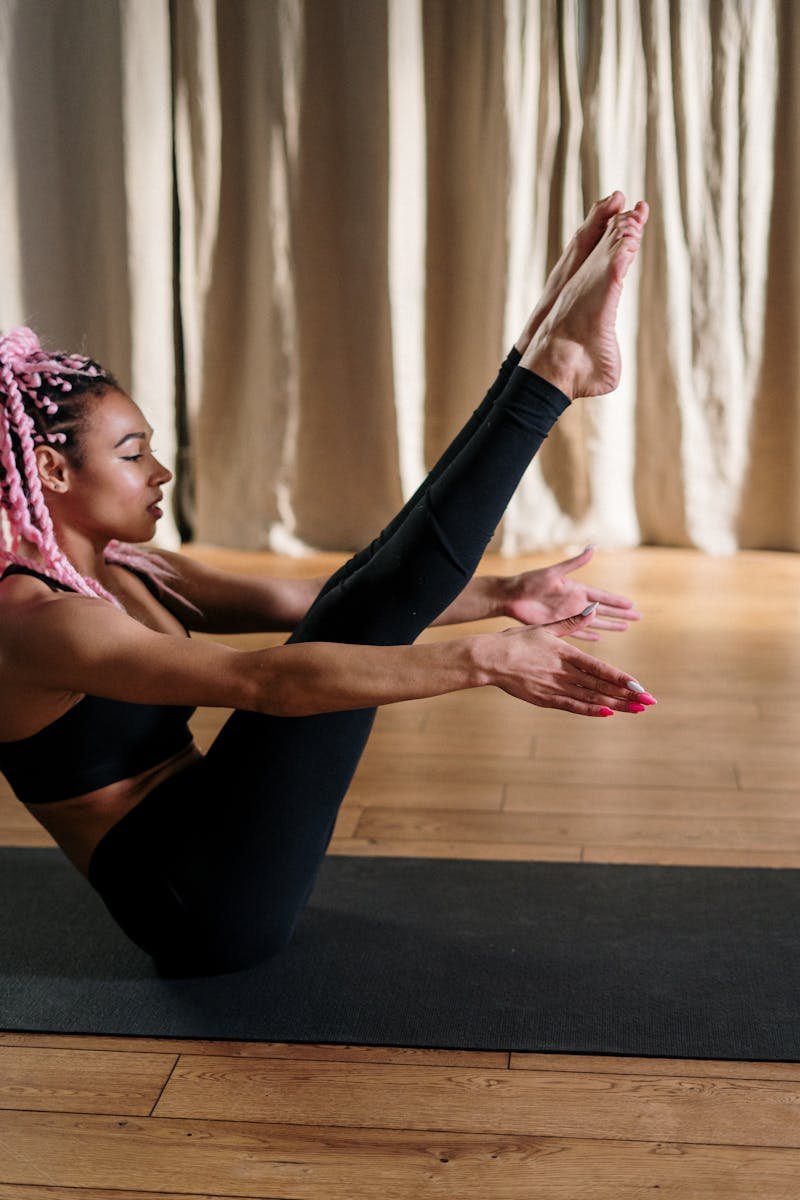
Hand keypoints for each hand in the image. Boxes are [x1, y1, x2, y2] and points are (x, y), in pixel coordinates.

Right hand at [489, 607, 655, 717]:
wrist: (489, 658)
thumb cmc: (516, 641)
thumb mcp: (546, 628)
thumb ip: (571, 622)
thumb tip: (593, 609)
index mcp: (566, 654)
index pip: (601, 669)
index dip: (622, 678)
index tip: (640, 686)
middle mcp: (564, 672)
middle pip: (601, 686)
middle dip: (627, 695)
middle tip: (648, 702)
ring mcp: (554, 687)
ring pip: (591, 698)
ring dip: (615, 704)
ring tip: (635, 710)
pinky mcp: (545, 699)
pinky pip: (572, 706)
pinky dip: (591, 710)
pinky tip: (608, 713)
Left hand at [501, 546, 640, 640]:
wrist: (510, 596)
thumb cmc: (529, 581)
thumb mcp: (554, 572)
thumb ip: (574, 562)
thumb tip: (593, 547)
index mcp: (576, 589)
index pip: (603, 596)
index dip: (617, 601)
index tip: (633, 605)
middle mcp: (575, 603)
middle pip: (604, 611)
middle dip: (621, 615)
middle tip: (638, 618)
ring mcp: (568, 615)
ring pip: (595, 623)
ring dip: (610, 625)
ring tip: (625, 628)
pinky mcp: (558, 625)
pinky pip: (577, 632)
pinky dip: (589, 635)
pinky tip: (599, 638)